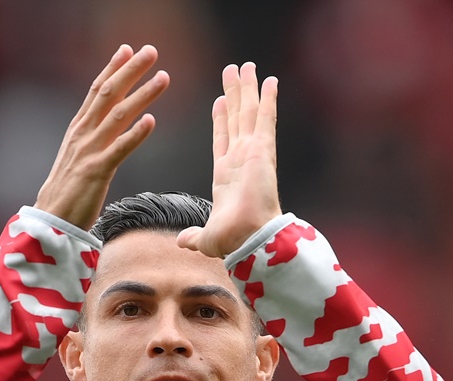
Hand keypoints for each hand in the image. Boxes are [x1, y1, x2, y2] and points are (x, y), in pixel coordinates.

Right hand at [36, 45, 169, 229]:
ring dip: (142, 95)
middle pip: (109, 94)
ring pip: (118, 115)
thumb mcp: (77, 156)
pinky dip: (135, 134)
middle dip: (131, 70)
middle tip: (151, 51)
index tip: (128, 49)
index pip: (97, 91)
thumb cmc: (67, 191)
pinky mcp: (97, 172)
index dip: (113, 68)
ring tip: (163, 78)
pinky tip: (151, 120)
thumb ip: (91, 137)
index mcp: (78, 129)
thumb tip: (105, 123)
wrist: (51, 219)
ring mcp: (89, 151)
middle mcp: (83, 134)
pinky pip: (119, 149)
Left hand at [176, 63, 280, 257]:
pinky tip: (270, 79)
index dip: (221, 119)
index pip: (223, 139)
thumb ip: (194, 236)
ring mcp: (253, 152)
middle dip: (235, 95)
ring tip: (246, 66)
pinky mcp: (264, 150)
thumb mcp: (206, 237)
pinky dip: (268, 99)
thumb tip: (182, 242)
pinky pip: (265, 118)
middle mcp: (241, 160)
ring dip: (248, 89)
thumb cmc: (233, 241)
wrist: (250, 238)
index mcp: (226, 176)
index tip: (220, 100)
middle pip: (237, 119)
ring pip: (249, 113)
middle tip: (234, 70)